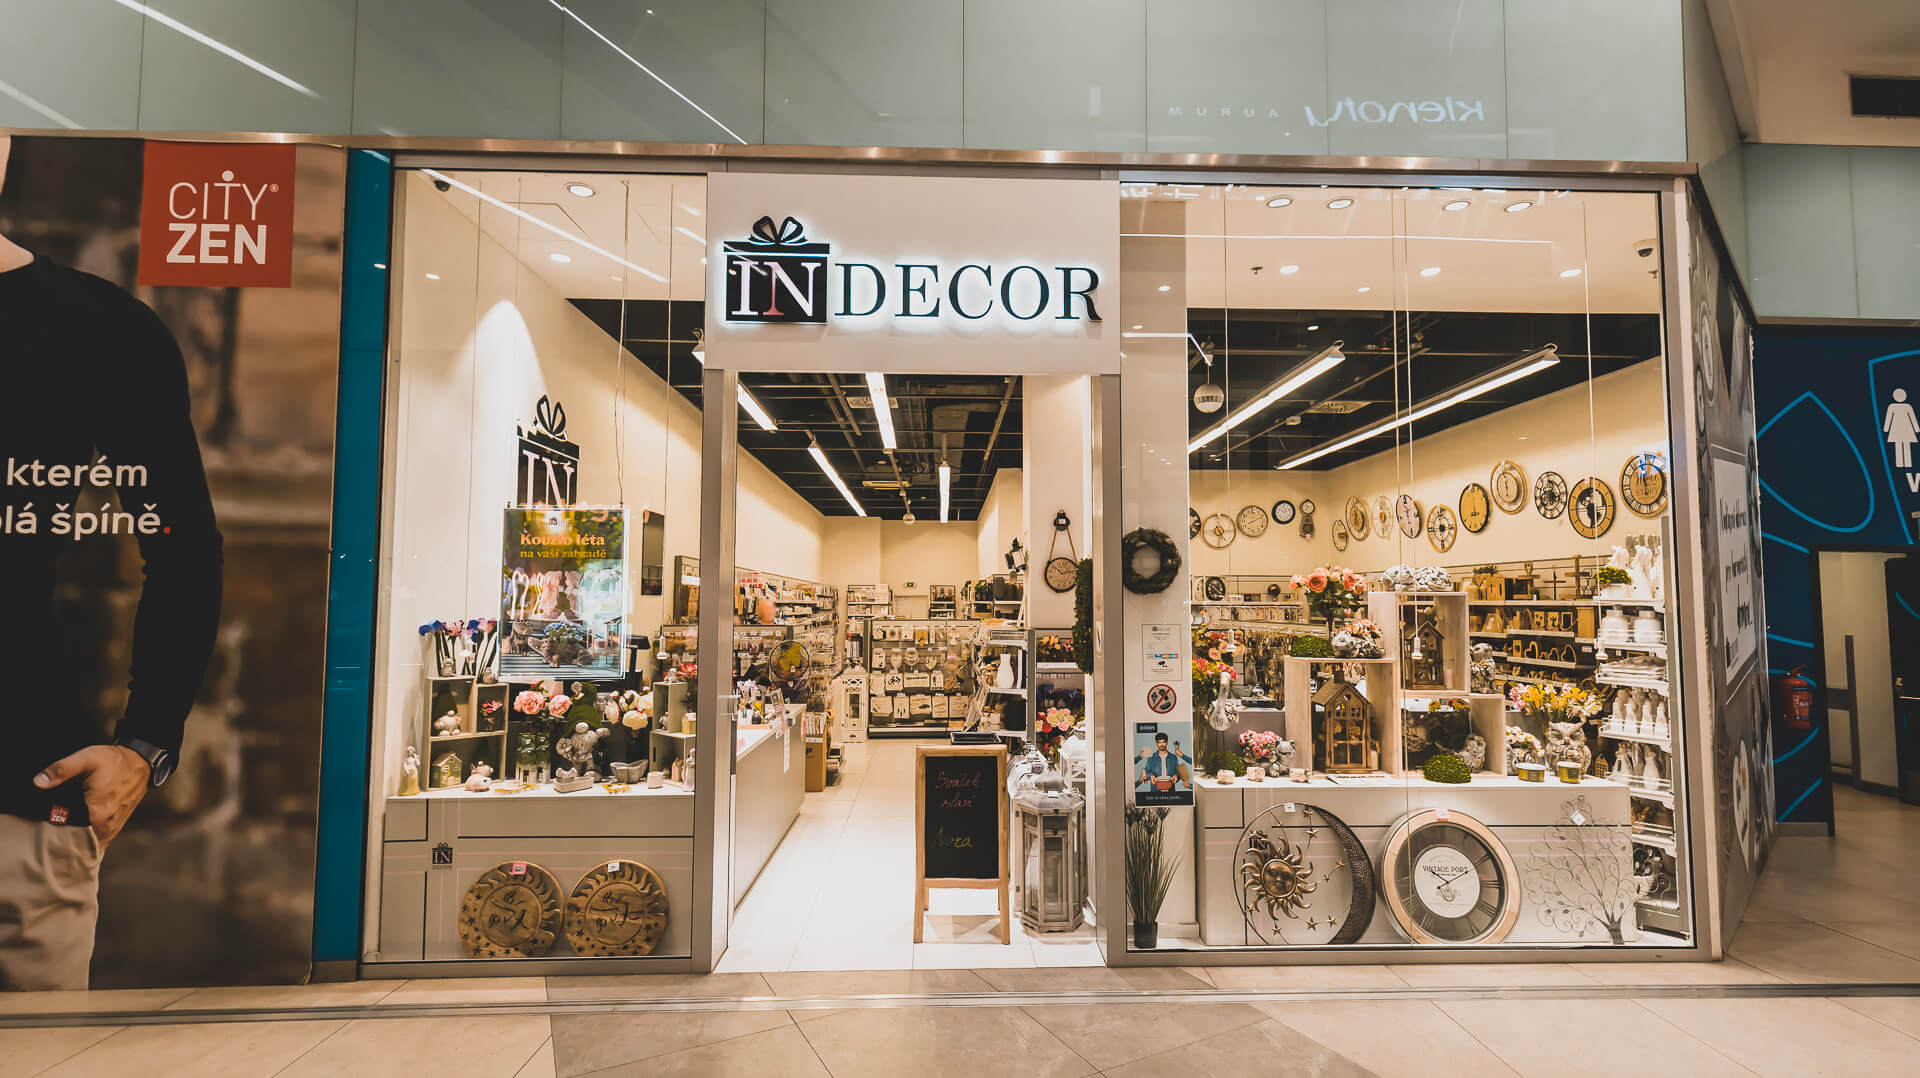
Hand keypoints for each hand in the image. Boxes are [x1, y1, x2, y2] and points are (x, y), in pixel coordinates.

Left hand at [34, 745, 149, 843]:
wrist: (139, 763)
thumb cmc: (113, 761)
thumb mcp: (86, 758)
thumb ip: (61, 770)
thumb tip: (38, 782)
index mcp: (96, 813)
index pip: (65, 834)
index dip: (51, 829)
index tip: (45, 819)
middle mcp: (105, 825)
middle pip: (75, 842)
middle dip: (61, 837)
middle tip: (52, 822)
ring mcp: (112, 829)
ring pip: (86, 844)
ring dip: (74, 839)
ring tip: (64, 825)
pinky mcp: (115, 827)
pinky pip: (96, 842)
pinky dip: (85, 839)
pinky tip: (77, 827)